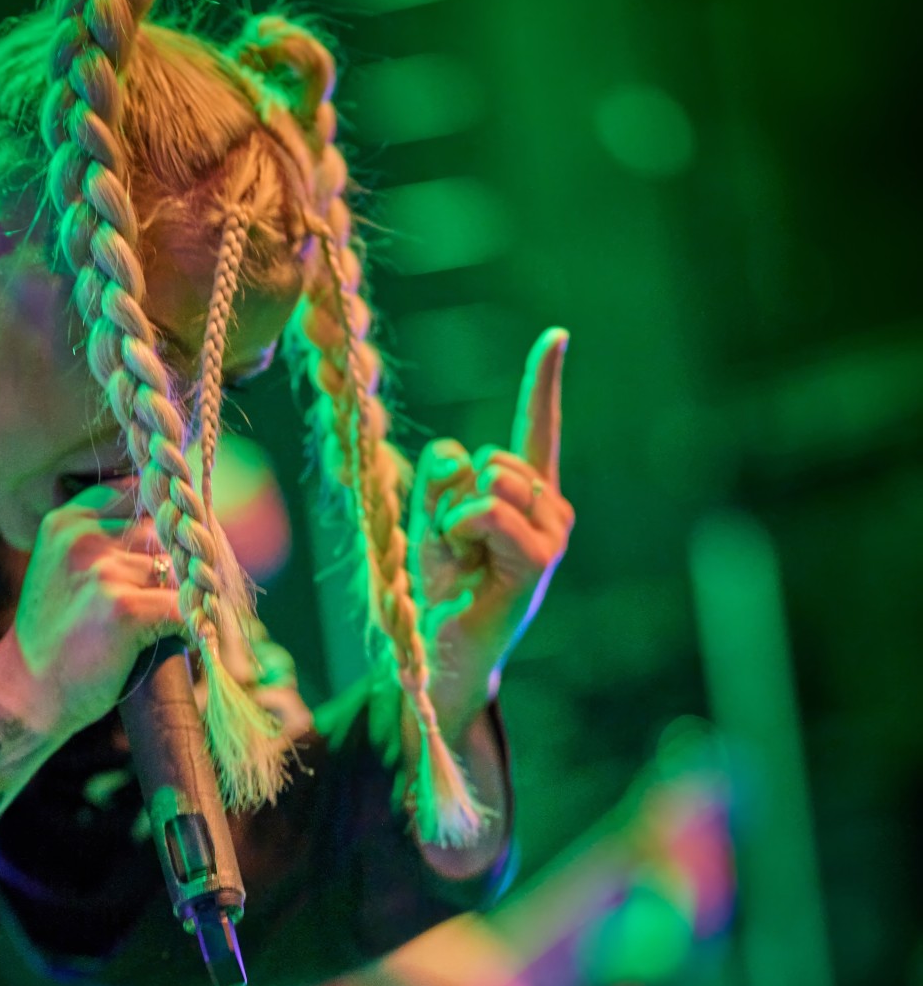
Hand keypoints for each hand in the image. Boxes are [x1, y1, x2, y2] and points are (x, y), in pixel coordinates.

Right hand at [9, 483, 183, 745]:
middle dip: (177, 564)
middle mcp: (83, 538)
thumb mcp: (64, 569)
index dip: (165, 523)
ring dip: (183, 598)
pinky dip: (193, 626)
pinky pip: (184, 607)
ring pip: (176, 572)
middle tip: (176, 595)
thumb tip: (180, 527)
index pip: (141, 495)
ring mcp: (103, 571)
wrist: (26, 693)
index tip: (171, 549)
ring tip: (167, 623)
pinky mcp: (125, 608)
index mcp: (67, 522)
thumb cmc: (56, 636)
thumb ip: (106, 541)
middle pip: (164, 534)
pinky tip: (183, 638)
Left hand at [408, 327, 573, 735]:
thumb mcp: (429, 521)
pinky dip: (461, 529)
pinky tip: (467, 564)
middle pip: (490, 455)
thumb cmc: (441, 588)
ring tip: (463, 558)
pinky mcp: (539, 556)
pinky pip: (487, 510)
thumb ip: (439, 480)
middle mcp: (550, 509)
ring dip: (455, 517)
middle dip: (454, 495)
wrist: (444, 650)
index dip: (544, 382)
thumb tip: (459, 455)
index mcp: (526, 496)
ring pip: (490, 478)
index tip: (557, 335)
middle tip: (457, 547)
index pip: (535, 429)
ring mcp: (551, 533)